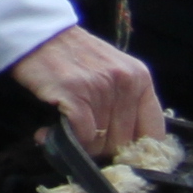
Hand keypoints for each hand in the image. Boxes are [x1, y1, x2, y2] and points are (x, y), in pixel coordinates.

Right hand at [14, 25, 165, 153]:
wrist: (38, 34)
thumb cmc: (74, 55)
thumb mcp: (113, 71)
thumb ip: (125, 102)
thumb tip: (124, 148)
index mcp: (141, 79)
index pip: (154, 133)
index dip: (138, 153)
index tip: (121, 158)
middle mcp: (127, 84)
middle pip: (124, 142)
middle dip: (103, 148)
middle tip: (83, 140)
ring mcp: (101, 89)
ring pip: (100, 142)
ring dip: (80, 144)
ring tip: (65, 132)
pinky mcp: (75, 94)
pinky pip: (81, 135)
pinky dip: (65, 140)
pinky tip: (49, 133)